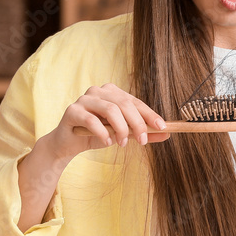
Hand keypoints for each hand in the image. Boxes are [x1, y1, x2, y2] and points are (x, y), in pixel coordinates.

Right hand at [44, 83, 170, 160]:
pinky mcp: (72, 111)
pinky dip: (102, 133)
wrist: (68, 144)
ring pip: (110, 109)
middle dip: (137, 123)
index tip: (163, 127)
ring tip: (122, 144)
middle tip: (143, 141)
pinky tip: (107, 142)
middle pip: (124, 104)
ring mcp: (84, 99)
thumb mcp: (122, 135)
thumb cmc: (96, 135)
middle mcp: (98, 91)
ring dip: (120, 128)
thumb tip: (167, 134)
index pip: (135, 102)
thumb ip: (142, 133)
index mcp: (112, 92)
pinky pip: (91, 120)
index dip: (149, 114)